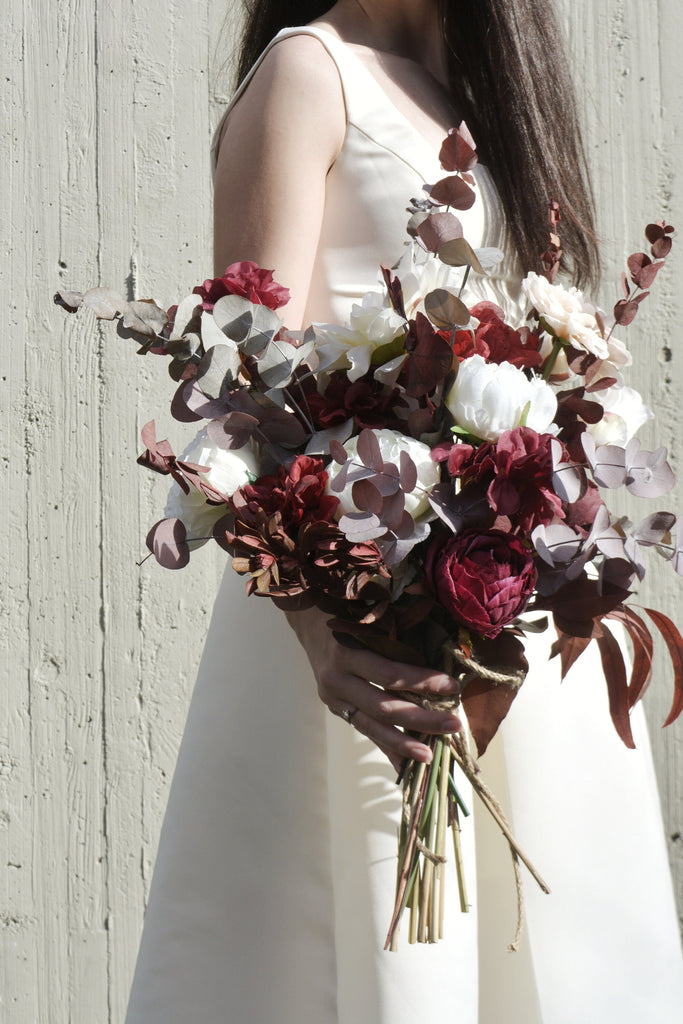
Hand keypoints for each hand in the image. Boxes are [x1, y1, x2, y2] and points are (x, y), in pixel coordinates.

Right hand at [285, 606, 461, 772]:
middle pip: (382, 706)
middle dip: (421, 718)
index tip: (452, 687)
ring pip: (371, 726)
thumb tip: (438, 657)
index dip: (421, 682)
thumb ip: (395, 639)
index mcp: (345, 652)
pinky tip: (404, 764)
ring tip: (430, 755)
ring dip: (403, 742)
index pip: (388, 674)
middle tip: (453, 725)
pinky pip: (364, 730)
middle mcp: (336, 679)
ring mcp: (333, 698)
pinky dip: (386, 747)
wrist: (310, 624)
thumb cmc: (349, 615)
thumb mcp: (368, 620)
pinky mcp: (336, 709)